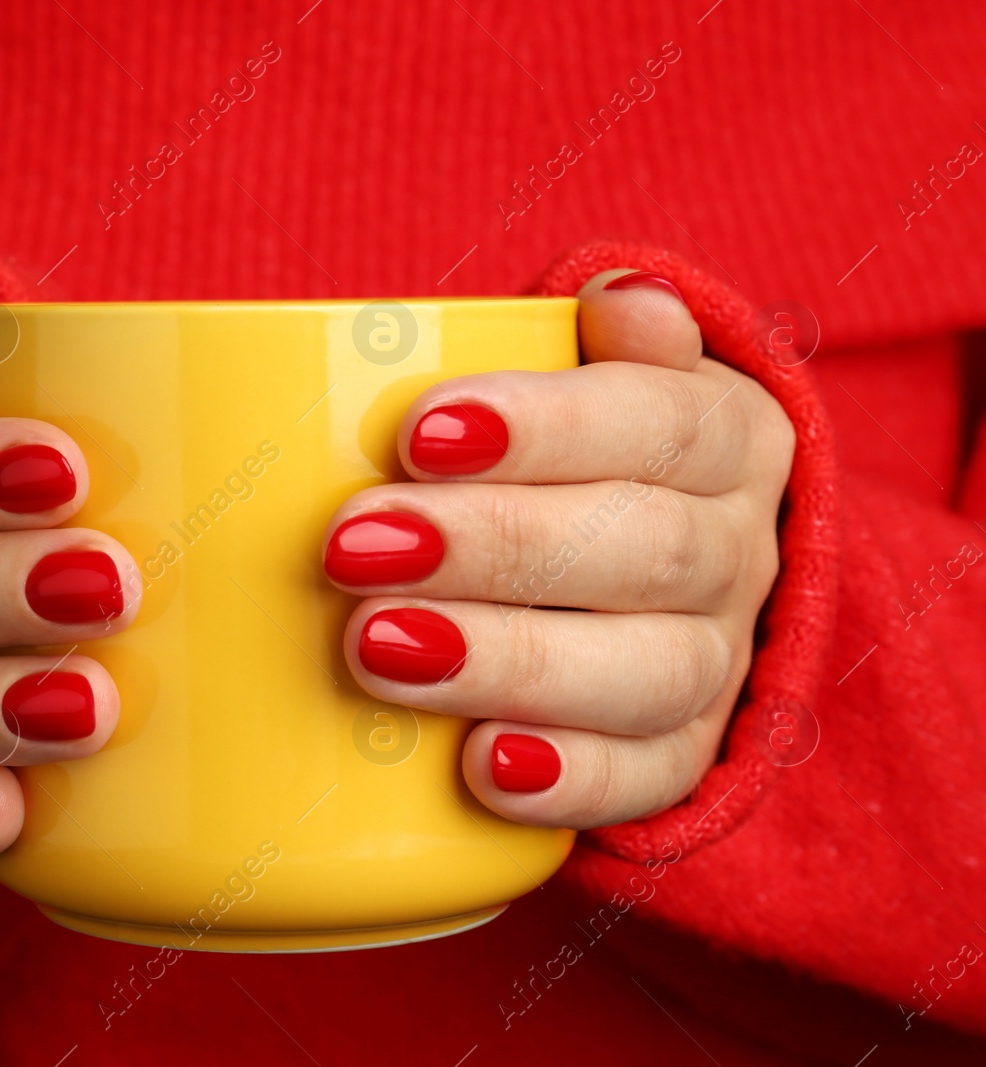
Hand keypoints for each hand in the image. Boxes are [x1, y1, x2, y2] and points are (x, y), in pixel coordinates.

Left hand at [322, 270, 794, 827]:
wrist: (648, 582)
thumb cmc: (572, 460)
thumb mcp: (593, 381)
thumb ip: (592, 346)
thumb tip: (619, 297)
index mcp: (725, 439)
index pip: (661, 421)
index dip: (546, 427)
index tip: (417, 432)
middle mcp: (736, 553)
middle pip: (642, 550)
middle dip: (491, 546)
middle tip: (352, 546)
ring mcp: (715, 663)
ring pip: (644, 671)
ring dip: (505, 660)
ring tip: (376, 647)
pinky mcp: (679, 755)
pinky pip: (645, 778)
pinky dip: (565, 778)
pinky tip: (478, 767)